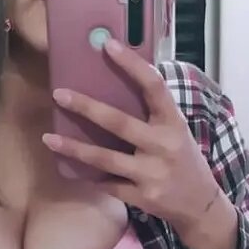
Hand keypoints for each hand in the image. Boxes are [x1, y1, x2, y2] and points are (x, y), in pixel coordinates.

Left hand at [42, 40, 219, 230]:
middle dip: (86, 107)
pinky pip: (107, 184)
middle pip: (119, 122)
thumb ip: (152, 113)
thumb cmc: (183, 159)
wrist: (200, 203)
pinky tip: (73, 169)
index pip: (153, 85)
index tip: (108, 45)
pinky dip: (90, 177)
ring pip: (105, 158)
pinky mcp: (143, 197)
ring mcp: (152, 173)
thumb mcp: (176, 131)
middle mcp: (163, 145)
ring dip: (74, 148)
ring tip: (48, 139)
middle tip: (59, 94)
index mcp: (172, 122)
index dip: (131, 64)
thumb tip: (114, 85)